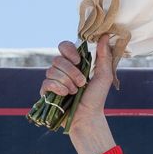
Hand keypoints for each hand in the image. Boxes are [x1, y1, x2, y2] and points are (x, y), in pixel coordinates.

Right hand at [41, 36, 116, 153]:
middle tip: (82, 83)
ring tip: (75, 92)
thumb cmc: (96, 98)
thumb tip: (106, 36)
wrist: (87, 117)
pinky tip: (65, 96)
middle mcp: (61, 69)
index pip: (64, 46)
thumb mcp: (104, 76)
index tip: (78, 61)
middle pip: (57, 59)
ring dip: (67, 82)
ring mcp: (53, 80)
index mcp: (74, 63)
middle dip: (71, 72)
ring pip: (52, 71)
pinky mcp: (46, 91)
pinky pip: (46, 83)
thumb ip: (104, 56)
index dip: (69, 51)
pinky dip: (58, 89)